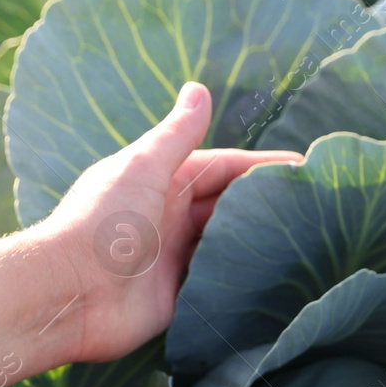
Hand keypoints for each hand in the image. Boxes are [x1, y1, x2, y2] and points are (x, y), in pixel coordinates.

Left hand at [28, 81, 302, 364]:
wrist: (70, 295)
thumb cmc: (102, 224)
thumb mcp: (143, 168)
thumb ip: (176, 134)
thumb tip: (199, 88)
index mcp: (163, 182)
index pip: (224, 168)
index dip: (263, 168)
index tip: (307, 170)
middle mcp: (170, 218)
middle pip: (228, 207)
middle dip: (265, 206)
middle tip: (316, 209)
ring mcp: (173, 259)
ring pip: (225, 246)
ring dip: (255, 243)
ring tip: (305, 244)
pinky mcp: (176, 298)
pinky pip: (215, 285)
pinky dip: (239, 281)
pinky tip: (272, 280)